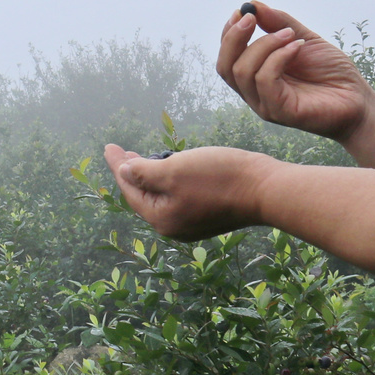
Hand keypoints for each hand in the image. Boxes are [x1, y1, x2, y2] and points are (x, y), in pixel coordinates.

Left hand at [103, 144, 271, 240]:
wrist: (266, 189)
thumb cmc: (218, 178)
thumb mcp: (173, 170)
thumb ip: (143, 172)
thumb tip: (123, 172)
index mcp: (161, 218)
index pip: (130, 189)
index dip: (118, 166)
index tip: (108, 147)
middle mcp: (175, 227)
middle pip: (145, 195)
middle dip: (132, 172)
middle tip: (122, 152)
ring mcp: (193, 223)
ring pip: (163, 196)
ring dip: (152, 176)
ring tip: (143, 157)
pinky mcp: (210, 215)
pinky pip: (180, 197)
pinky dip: (170, 181)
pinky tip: (173, 169)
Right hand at [218, 3, 373, 141]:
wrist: (358, 100)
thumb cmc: (332, 73)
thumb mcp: (305, 39)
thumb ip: (280, 24)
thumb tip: (254, 5)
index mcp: (257, 76)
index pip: (228, 57)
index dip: (229, 33)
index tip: (242, 11)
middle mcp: (255, 93)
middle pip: (226, 66)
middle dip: (234, 38)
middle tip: (252, 18)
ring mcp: (266, 104)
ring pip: (243, 71)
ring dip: (264, 44)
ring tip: (290, 35)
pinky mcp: (280, 112)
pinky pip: (265, 80)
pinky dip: (278, 57)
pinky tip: (297, 47)